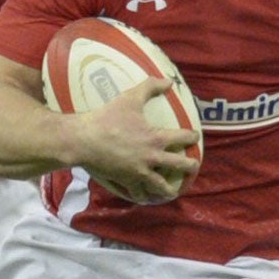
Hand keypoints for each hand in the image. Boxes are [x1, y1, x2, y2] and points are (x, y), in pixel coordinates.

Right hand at [73, 76, 198, 201]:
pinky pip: (138, 192)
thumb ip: (150, 87)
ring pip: (160, 185)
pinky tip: (146, 197)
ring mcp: (139, 172)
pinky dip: (143, 195)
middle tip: (193, 166)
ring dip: (169, 188)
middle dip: (189, 166)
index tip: (195, 136)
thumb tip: (168, 81)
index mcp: (156, 138)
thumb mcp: (130, 98)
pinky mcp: (126, 181)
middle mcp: (152, 158)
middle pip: (178, 165)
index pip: (182, 138)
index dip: (191, 136)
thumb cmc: (107, 118)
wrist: (84, 140)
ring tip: (173, 191)